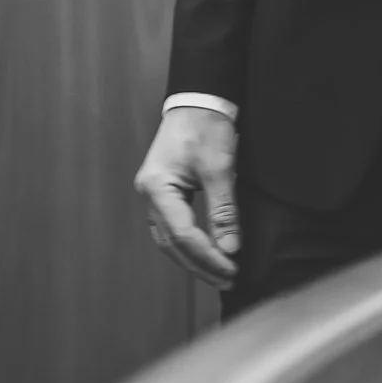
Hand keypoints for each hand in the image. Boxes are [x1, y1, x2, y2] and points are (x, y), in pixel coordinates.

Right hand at [136, 105, 240, 289]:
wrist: (197, 102)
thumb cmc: (205, 128)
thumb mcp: (219, 169)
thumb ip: (224, 212)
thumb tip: (230, 248)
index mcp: (157, 187)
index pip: (183, 233)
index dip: (208, 255)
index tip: (232, 267)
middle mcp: (149, 194)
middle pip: (172, 242)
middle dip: (200, 264)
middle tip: (227, 279)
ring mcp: (153, 194)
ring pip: (169, 239)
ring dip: (193, 259)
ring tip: (219, 273)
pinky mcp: (162, 193)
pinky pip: (171, 228)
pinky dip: (187, 245)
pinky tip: (205, 254)